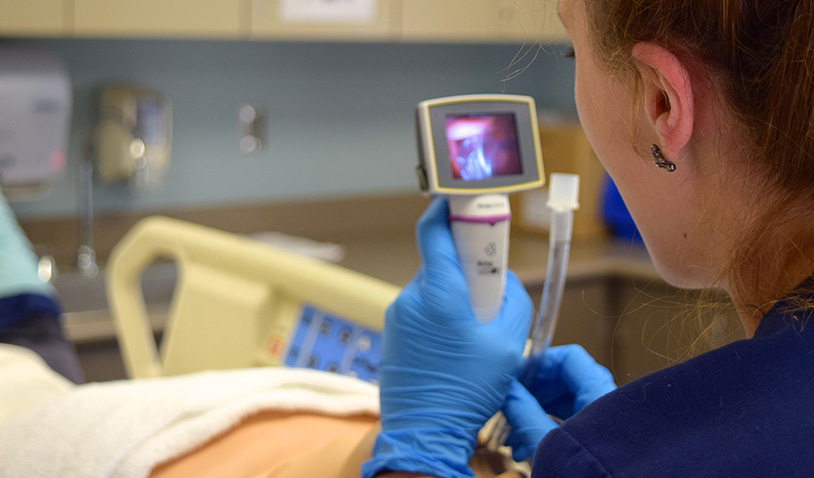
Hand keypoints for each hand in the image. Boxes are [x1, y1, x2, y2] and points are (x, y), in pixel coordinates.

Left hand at [362, 199, 532, 477]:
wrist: (424, 432)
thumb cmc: (466, 391)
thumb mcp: (508, 345)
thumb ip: (512, 302)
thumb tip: (502, 282)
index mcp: (438, 293)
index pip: (433, 231)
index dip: (447, 209)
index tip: (462, 202)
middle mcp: (411, 298)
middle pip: (440, 262)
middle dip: (466, 270)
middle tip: (486, 294)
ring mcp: (397, 316)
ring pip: (432, 288)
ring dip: (452, 298)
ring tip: (470, 333)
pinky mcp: (393, 333)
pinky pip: (420, 310)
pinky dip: (438, 316)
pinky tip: (452, 347)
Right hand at [503, 344, 616, 461]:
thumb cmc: (589, 477)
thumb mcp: (548, 444)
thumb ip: (525, 414)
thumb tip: (508, 391)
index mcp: (600, 397)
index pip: (570, 358)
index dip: (540, 363)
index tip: (515, 375)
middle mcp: (606, 406)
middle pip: (565, 381)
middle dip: (533, 392)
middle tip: (508, 404)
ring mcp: (604, 426)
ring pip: (565, 405)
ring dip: (535, 412)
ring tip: (513, 436)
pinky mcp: (598, 444)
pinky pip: (570, 425)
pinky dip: (546, 429)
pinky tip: (524, 448)